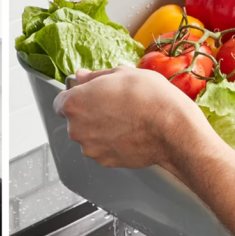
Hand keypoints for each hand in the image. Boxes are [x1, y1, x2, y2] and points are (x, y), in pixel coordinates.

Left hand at [52, 67, 217, 171]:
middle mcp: (77, 128)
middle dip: (90, 113)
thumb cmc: (150, 98)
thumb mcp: (122, 73)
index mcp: (75, 103)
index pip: (61, 101)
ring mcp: (90, 147)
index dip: (77, 97)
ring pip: (90, 136)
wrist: (173, 129)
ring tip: (126, 119)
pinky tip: (129, 133)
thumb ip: (95, 76)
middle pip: (75, 120)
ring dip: (101, 129)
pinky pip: (103, 149)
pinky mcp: (105, 161)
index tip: (90, 95)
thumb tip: (82, 76)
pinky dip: (112, 143)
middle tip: (114, 104)